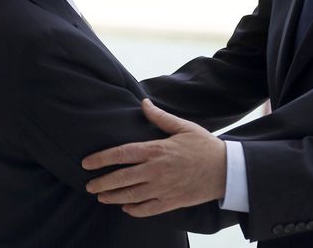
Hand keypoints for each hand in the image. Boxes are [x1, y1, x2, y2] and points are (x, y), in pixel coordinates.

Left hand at [82, 99, 225, 216]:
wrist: (225, 170)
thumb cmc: (204, 146)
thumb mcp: (183, 127)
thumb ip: (160, 117)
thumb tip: (144, 103)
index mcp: (156, 150)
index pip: (121, 154)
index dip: (101, 159)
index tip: (86, 163)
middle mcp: (155, 171)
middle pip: (121, 179)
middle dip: (101, 183)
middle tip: (89, 185)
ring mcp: (162, 189)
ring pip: (130, 196)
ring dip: (112, 197)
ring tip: (101, 197)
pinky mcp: (170, 202)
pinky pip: (146, 210)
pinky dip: (133, 210)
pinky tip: (125, 207)